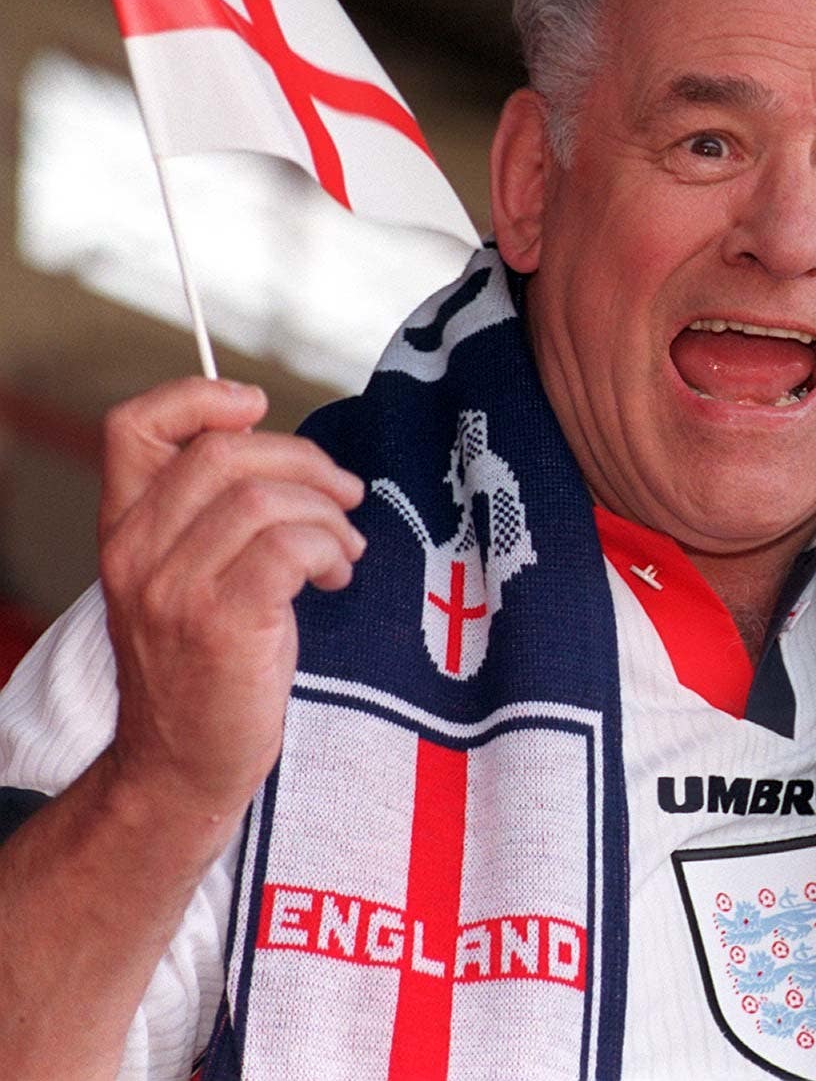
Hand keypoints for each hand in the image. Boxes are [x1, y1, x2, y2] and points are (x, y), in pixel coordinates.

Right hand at [96, 378, 364, 827]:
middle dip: (305, 461)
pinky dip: (330, 549)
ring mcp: (173, 590)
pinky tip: (336, 576)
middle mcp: (135, 553)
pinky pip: (290, 547)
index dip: (198, 397)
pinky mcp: (222, 624)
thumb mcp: (188, 579)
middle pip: (223, 452)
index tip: (257, 407)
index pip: (131, 427)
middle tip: (345, 495)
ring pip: (265, 499)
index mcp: (123, 530)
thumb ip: (213, 516)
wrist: (182, 766)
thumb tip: (285, 453)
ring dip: (328, 515)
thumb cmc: (206, 668)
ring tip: (343, 550)